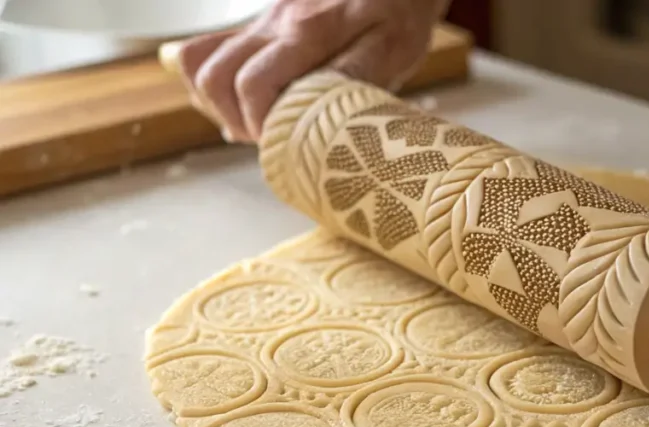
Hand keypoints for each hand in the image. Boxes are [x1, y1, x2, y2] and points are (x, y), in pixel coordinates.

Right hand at [177, 0, 449, 142]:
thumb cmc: (400, 15)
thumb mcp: (393, 50)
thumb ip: (353, 77)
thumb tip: (318, 113)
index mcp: (308, 31)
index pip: (254, 83)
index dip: (258, 124)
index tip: (281, 144)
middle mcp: (275, 23)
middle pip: (215, 74)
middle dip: (235, 118)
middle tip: (269, 139)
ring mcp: (262, 21)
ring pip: (202, 61)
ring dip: (218, 101)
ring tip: (255, 124)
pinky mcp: (260, 24)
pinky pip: (209, 49)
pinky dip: (215, 81)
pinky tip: (245, 102)